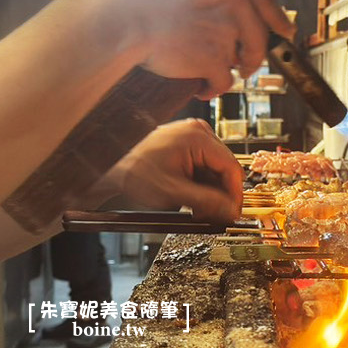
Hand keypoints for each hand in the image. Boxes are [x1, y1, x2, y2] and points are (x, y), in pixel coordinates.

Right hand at [80, 0, 293, 98]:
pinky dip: (214, 88)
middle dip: (253, 54)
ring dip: (228, 70)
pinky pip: (224, 81)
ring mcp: (227, 27)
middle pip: (259, 35)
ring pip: (241, 59)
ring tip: (211, 76)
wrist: (119, 16)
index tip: (285, 32)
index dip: (275, 20)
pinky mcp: (215, 57)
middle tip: (246, 66)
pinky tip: (202, 89)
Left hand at [104, 119, 243, 222]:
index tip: (233, 213)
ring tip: (196, 208)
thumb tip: (230, 210)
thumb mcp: (173, 193)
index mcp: (197, 137)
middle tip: (212, 215)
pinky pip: (205, 167)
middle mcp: (199, 132)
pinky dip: (201, 184)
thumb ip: (206, 203)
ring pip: (216, 170)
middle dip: (220, 195)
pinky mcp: (188, 144)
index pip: (232, 168)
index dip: (235, 195)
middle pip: (225, 169)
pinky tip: (191, 197)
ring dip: (210, 191)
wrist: (113, 164)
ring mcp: (193, 136)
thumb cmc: (134, 171)